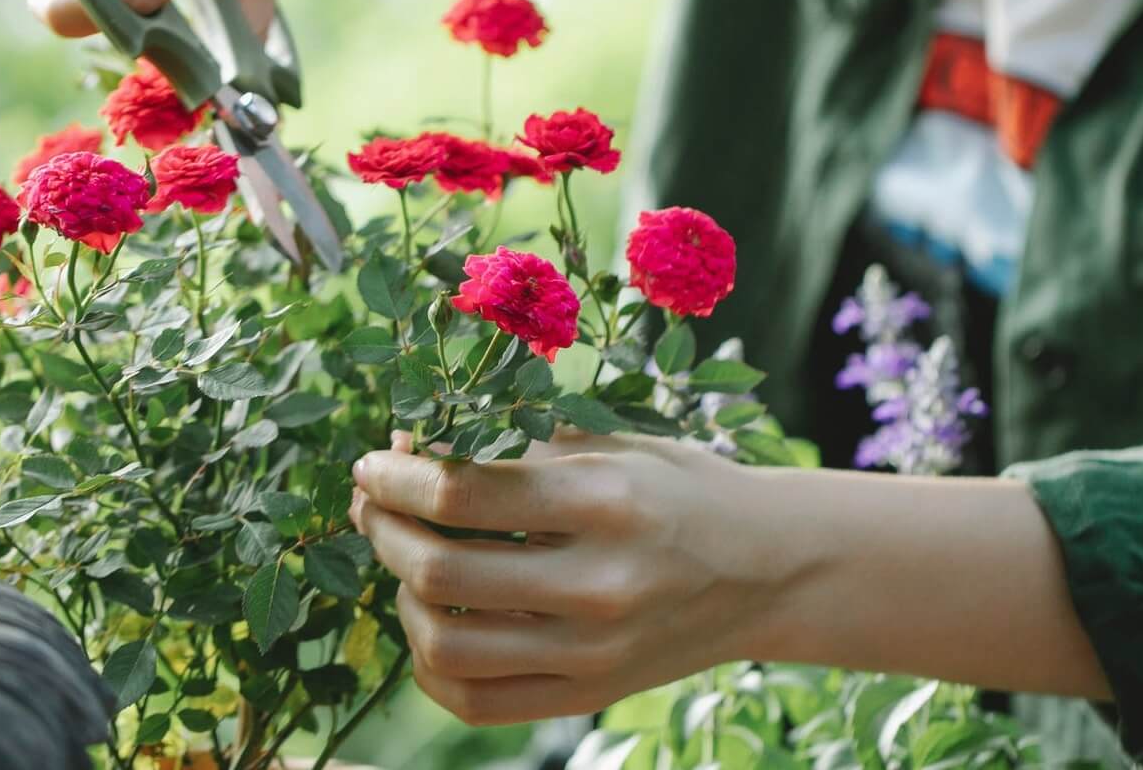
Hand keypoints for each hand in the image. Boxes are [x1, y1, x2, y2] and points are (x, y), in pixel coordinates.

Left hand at [350, 430, 789, 724]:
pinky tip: (432, 620)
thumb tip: (414, 447)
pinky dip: (430, 662)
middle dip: (384, 530)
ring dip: (399, 595)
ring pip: (445, 643)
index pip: (464, 493)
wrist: (767, 568)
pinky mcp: (587, 696)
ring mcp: (592, 652)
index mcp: (606, 500)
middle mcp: (598, 583)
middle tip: (375, 503)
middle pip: (441, 571)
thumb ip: (519, 443)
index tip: (375, 462)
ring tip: (403, 559)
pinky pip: (473, 699)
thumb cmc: (682, 487)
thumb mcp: (615, 443)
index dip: (398, 476)